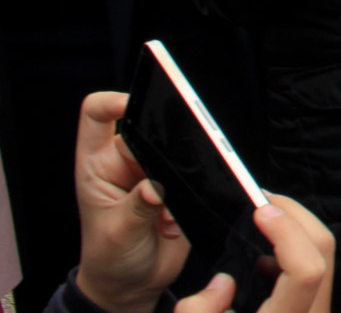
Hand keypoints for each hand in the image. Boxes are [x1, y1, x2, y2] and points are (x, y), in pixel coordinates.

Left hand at [74, 92, 189, 312]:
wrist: (132, 285)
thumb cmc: (109, 258)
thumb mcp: (117, 234)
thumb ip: (137, 207)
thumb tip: (156, 186)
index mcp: (99, 166)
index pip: (99, 116)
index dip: (114, 102)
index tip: (135, 104)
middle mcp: (127, 164)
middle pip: (150, 130)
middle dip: (166, 148)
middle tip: (170, 172)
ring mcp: (154, 175)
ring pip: (178, 153)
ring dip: (180, 179)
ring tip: (166, 214)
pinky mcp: (179, 188)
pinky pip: (197, 176)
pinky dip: (192, 197)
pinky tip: (174, 224)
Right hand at [175, 196, 333, 312]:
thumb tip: (222, 284)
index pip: (307, 269)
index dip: (287, 231)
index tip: (259, 209)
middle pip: (323, 252)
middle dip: (294, 215)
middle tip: (260, 199)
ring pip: (323, 261)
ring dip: (295, 233)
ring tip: (259, 223)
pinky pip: (315, 277)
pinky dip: (293, 256)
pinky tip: (263, 262)